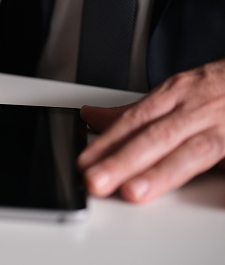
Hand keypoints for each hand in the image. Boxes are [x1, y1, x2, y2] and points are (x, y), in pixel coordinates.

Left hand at [78, 59, 224, 203]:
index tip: (83, 163)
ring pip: (191, 152)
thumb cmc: (214, 89)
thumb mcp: (172, 92)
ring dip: (161, 173)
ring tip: (133, 192)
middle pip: (155, 136)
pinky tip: (217, 203)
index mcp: (174, 95)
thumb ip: (133, 112)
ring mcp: (224, 126)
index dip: (107, 143)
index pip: (133, 121)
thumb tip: (90, 117)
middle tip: (95, 181)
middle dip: (123, 161)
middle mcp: (196, 109)